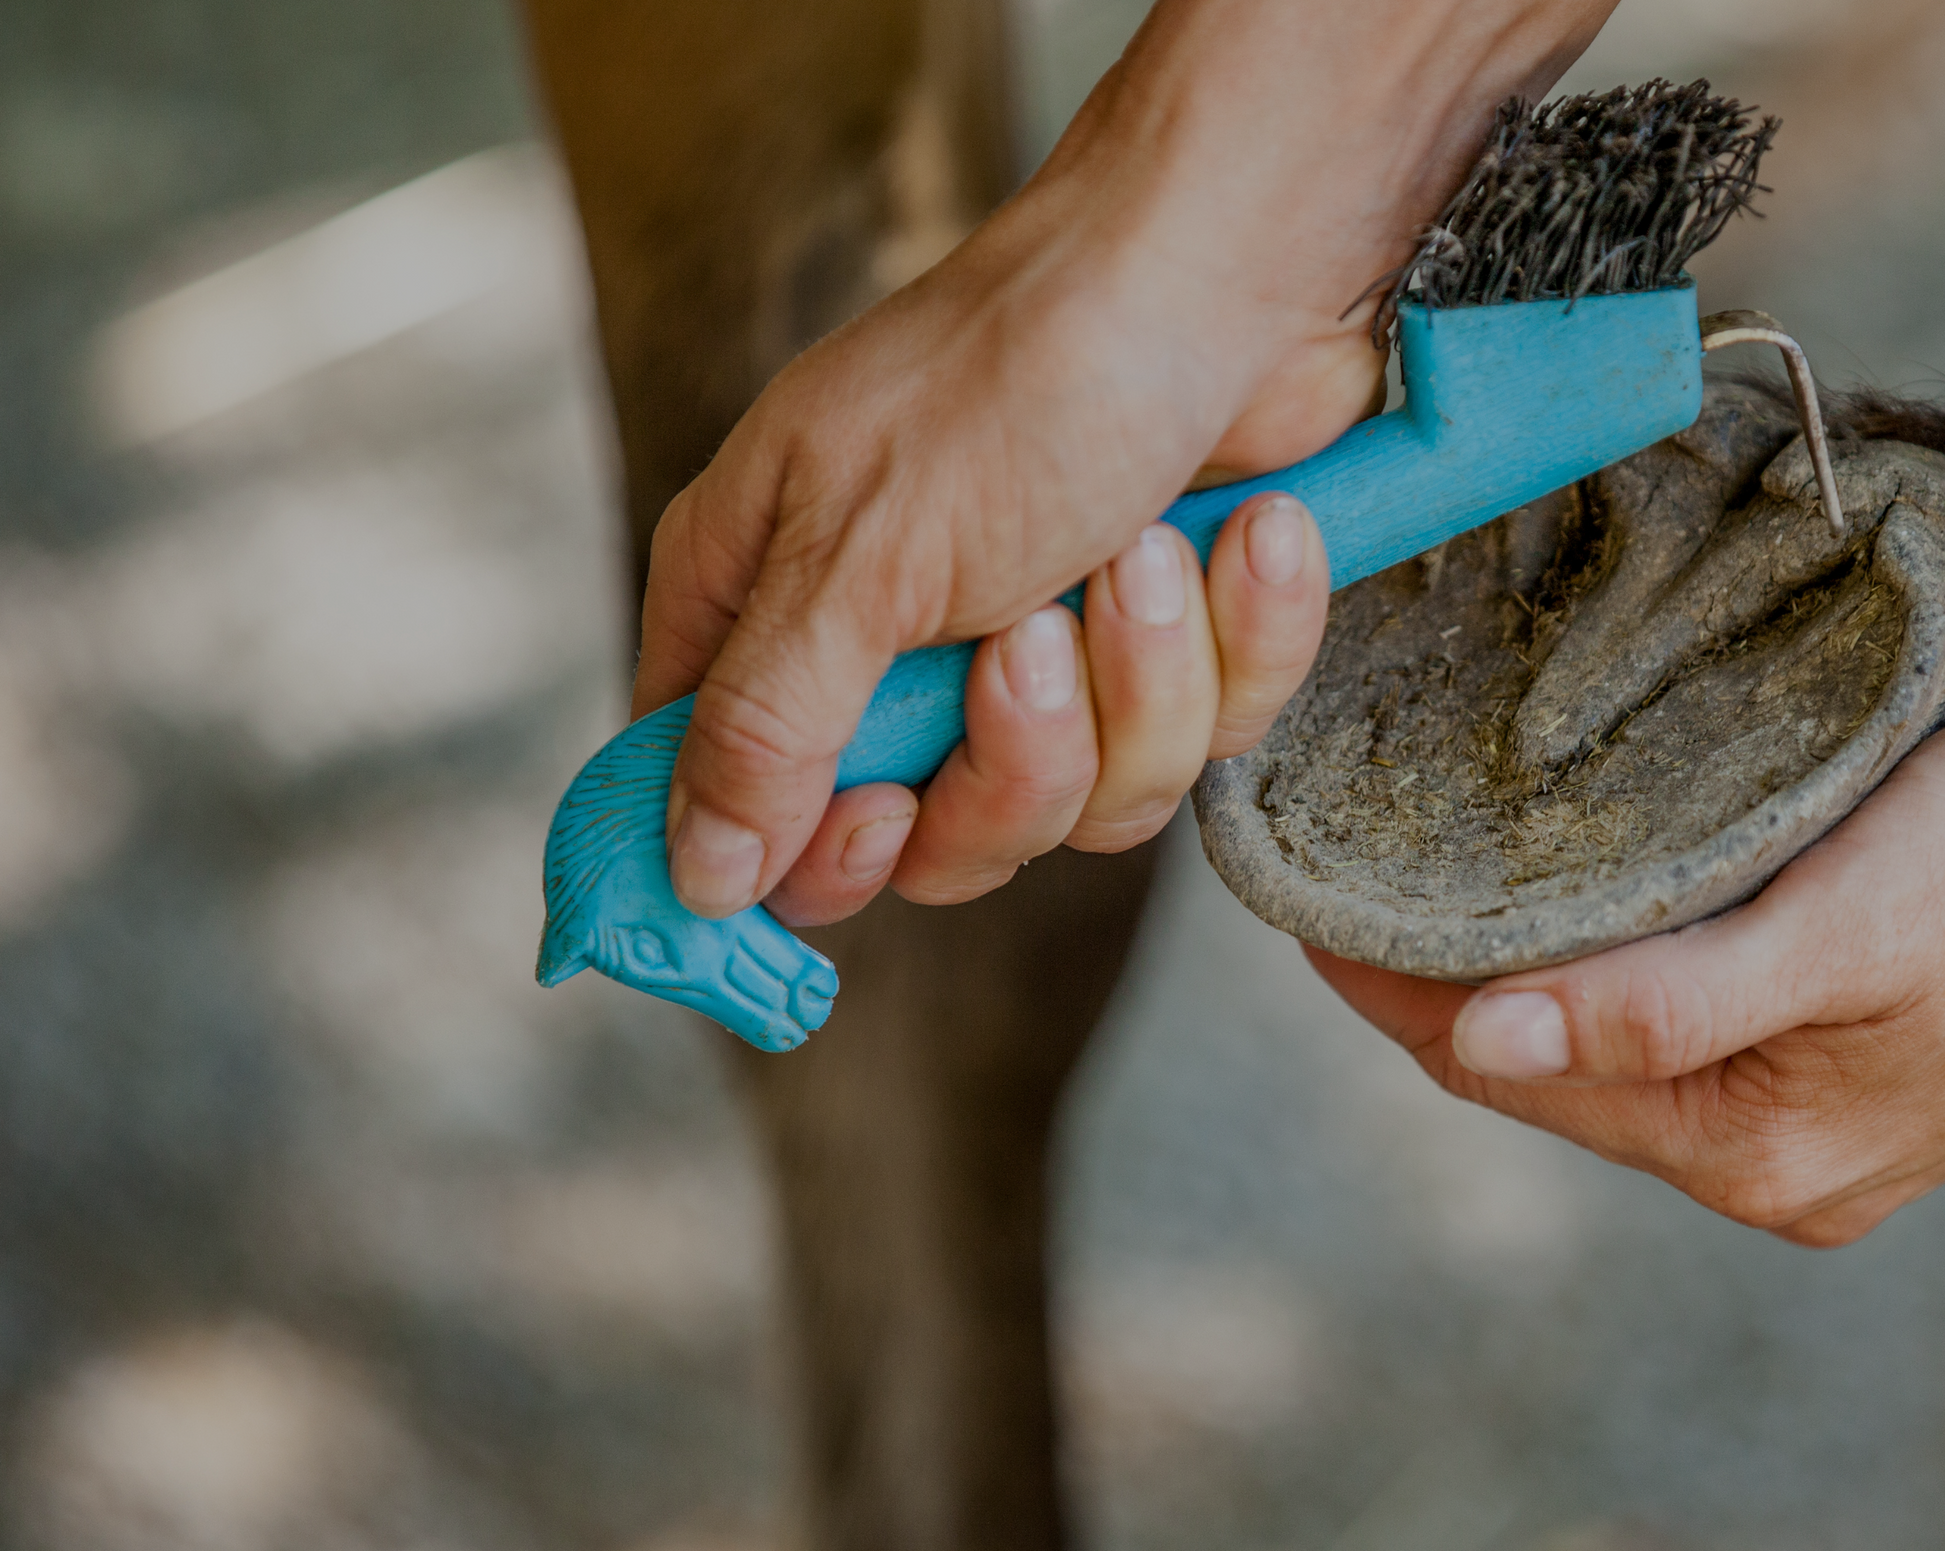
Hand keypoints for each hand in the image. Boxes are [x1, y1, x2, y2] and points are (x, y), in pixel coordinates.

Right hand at [626, 0, 1619, 921]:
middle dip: (1015, 762)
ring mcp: (1042, 661)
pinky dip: (1236, 642)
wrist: (1235, 278)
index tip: (881, 813)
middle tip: (1029, 640)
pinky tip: (1238, 537)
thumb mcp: (863, 556)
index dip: (806, 853)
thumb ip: (771, 722)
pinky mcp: (1172, 656)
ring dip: (1138, 683)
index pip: (731, 810)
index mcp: (769, 605)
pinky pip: (1202, 745)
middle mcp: (894, 647)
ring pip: (1082, 809)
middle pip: (935, 848)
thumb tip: (698, 868)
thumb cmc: (1026, 374)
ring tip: (1141, 552)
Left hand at [1309, 683, 1944, 1246]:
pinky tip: (1582, 896)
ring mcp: (1825, 1124)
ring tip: (1433, 864)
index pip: (1505, 1075)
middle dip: (1441, 980)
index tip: (1297, 888)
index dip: (1387, 988)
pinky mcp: (1862, 1066)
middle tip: (1345, 855)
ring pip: (1616, 1050)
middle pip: (1550, 1073)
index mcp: (1760, 1149)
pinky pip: (1689, 1031)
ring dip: (1529, 969)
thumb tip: (1484, 1051)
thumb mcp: (1846, 921)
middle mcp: (1779, 1163)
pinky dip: (1616, 970)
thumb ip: (1667, 1003)